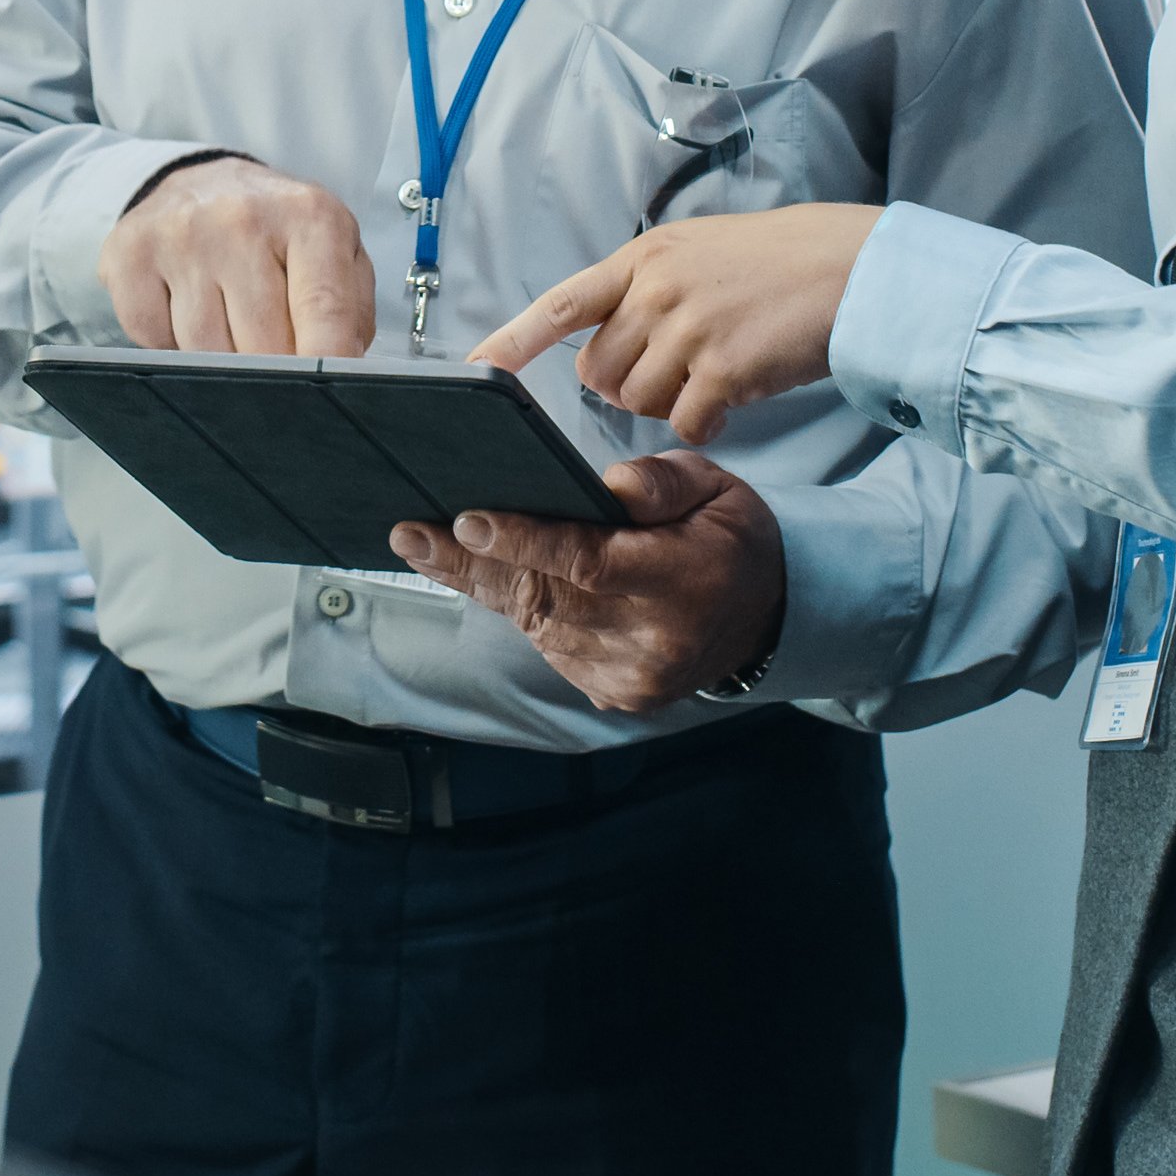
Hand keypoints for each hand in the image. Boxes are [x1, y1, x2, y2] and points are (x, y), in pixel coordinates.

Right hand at [98, 155, 373, 355]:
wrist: (202, 184)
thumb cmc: (277, 233)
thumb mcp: (334, 254)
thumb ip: (348, 314)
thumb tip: (340, 374)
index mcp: (308, 216)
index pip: (323, 309)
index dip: (326, 366)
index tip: (324, 403)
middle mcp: (242, 219)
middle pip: (263, 345)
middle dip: (274, 376)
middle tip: (276, 366)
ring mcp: (181, 235)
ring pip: (206, 352)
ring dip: (222, 363)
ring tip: (233, 332)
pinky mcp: (129, 255)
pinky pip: (154, 341)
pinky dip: (171, 346)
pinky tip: (187, 315)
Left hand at [389, 452, 784, 713]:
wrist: (767, 617)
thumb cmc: (731, 540)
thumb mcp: (716, 489)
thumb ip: (662, 483)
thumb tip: (606, 485)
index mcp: (681, 580)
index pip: (587, 561)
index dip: (524, 540)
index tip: (468, 519)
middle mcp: (652, 639)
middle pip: (543, 596)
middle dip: (470, 561)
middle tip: (408, 533)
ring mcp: (631, 675)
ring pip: (536, 623)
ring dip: (483, 583)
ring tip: (427, 546)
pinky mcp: (617, 692)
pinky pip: (550, 646)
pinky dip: (520, 609)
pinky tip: (486, 576)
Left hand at [471, 204, 881, 441]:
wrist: (849, 269)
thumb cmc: (778, 263)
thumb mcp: (698, 252)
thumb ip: (646, 288)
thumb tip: (605, 338)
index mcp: (644, 259)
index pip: (561, 303)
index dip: (512, 339)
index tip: (473, 369)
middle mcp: (657, 291)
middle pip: (597, 370)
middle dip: (622, 385)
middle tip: (670, 373)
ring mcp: (689, 330)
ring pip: (637, 402)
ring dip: (668, 404)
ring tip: (711, 376)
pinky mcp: (724, 370)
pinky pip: (685, 423)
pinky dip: (705, 424)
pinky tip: (733, 400)